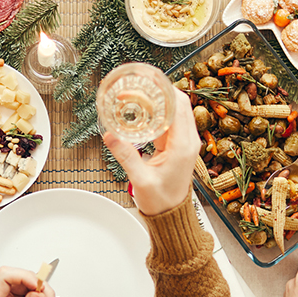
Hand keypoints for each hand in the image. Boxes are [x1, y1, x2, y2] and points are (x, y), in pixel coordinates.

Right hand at [103, 92, 196, 215]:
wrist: (171, 216)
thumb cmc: (161, 201)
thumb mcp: (140, 178)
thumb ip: (125, 155)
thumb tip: (109, 134)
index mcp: (183, 145)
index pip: (180, 105)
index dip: (165, 88)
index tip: (148, 79)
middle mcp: (188, 140)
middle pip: (177, 103)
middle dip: (157, 90)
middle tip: (135, 84)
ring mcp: (184, 142)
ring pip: (173, 111)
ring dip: (156, 100)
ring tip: (134, 94)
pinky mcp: (177, 146)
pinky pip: (169, 122)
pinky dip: (156, 112)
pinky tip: (139, 110)